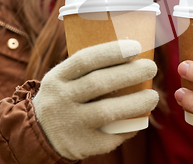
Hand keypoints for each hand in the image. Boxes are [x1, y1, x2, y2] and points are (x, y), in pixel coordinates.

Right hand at [33, 40, 158, 160]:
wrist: (40, 134)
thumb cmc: (66, 96)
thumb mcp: (65, 79)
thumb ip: (90, 69)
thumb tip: (133, 53)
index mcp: (57, 77)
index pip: (85, 59)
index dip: (112, 52)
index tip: (136, 47)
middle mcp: (59, 99)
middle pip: (99, 83)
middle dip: (130, 74)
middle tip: (151, 68)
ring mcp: (69, 124)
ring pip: (107, 111)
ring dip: (136, 103)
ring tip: (153, 97)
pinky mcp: (79, 145)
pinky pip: (110, 136)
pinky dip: (129, 127)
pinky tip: (139, 119)